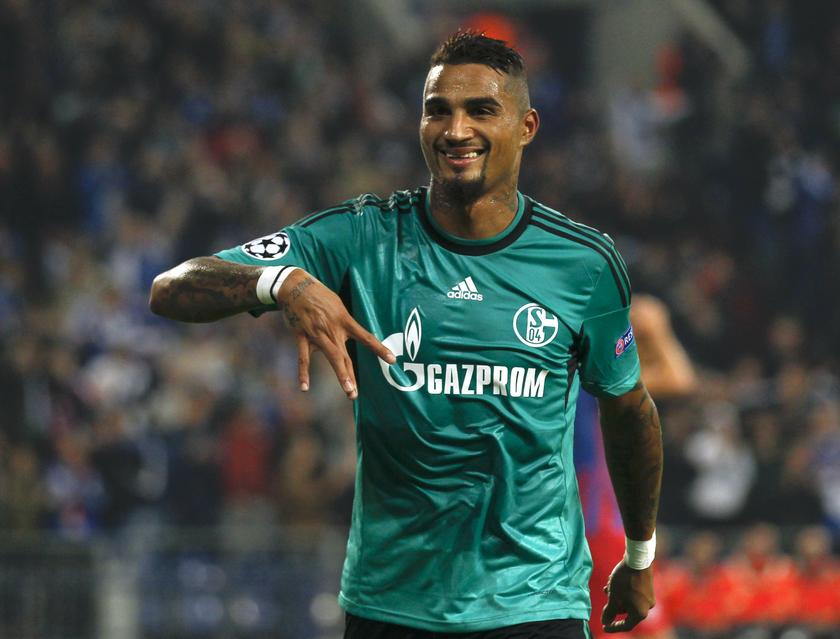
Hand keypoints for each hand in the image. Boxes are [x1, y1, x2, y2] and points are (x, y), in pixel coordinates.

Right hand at [277, 269, 394, 399]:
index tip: (392, 360)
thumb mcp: (338, 305)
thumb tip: (351, 335)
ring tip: (348, 391)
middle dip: (351, 375)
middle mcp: (333, 330)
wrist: (296, 287)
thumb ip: (344, 323)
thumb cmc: (320, 296)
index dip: (379, 349)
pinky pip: (303, 357)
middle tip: (355, 393)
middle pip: (345, 356)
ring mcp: (317, 334)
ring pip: (331, 358)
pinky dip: (303, 373)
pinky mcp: (302, 336)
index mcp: (344, 321)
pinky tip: (304, 387)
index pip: (366, 337)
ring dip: (340, 375)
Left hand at [601, 559, 654, 632]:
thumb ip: (609, 612)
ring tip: (607, 586)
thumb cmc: (625, 581)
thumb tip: (605, 622)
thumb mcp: (614, 597)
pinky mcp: (647, 587)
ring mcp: (648, 597)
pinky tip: (613, 581)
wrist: (637, 559)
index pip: (626, 625)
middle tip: (605, 596)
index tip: (604, 626)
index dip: (613, 627)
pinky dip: (622, 590)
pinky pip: (632, 594)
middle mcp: (647, 607)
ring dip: (616, 595)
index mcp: (640, 613)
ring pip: (628, 600)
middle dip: (613, 604)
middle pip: (626, 611)